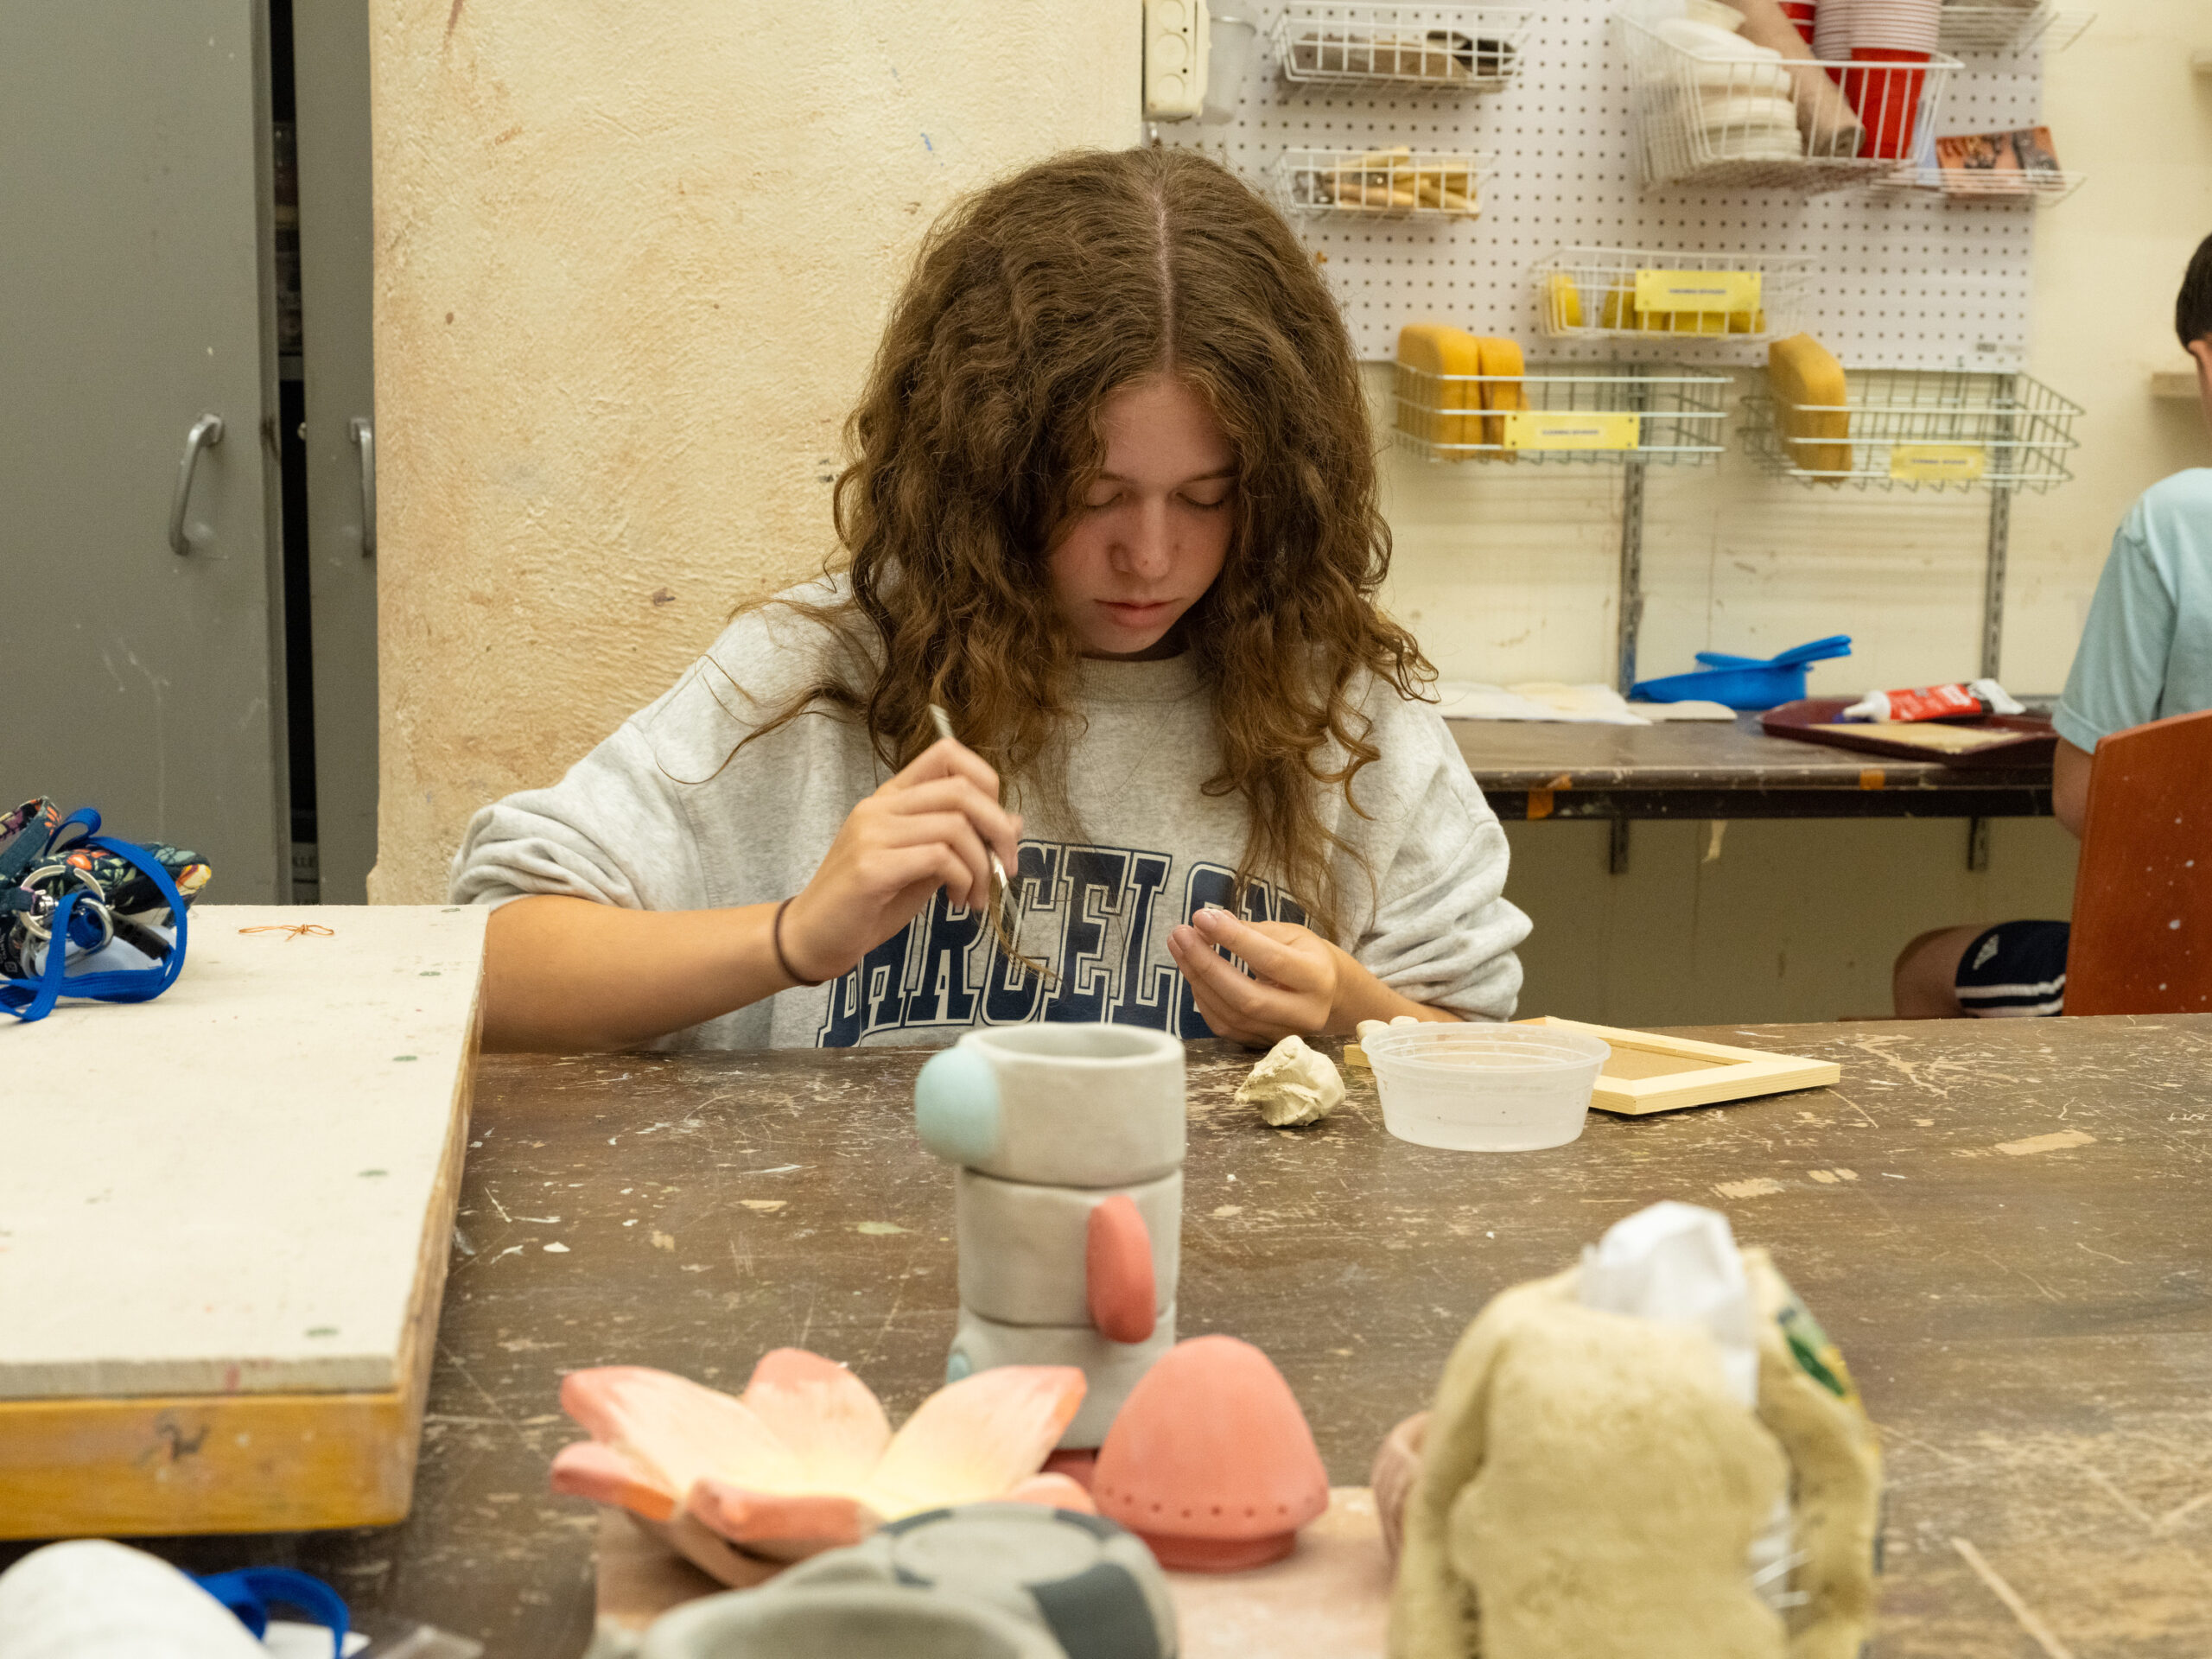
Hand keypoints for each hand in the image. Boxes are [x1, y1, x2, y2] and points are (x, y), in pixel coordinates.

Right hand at [780, 738, 1020, 983]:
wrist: (812, 938)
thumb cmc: (867, 905)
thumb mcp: (924, 868)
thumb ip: (962, 842)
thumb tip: (1014, 823)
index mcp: (892, 798)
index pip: (947, 753)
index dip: (986, 782)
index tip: (997, 827)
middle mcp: (880, 807)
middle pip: (962, 789)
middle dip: (998, 831)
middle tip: (1007, 868)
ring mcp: (872, 833)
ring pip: (956, 826)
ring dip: (981, 867)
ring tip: (975, 896)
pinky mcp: (871, 866)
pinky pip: (939, 857)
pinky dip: (962, 880)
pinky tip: (955, 902)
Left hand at [1166, 907, 1339, 1046]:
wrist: (1329, 995)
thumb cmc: (1306, 957)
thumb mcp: (1290, 935)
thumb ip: (1252, 931)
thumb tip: (1210, 921)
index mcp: (1318, 978)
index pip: (1270, 959)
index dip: (1233, 938)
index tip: (1202, 917)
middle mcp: (1305, 1013)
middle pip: (1247, 997)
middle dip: (1206, 965)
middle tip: (1181, 935)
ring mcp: (1284, 1034)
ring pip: (1232, 1016)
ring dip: (1198, 980)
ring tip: (1179, 947)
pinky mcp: (1264, 1044)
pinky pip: (1225, 1027)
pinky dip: (1203, 999)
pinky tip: (1193, 973)